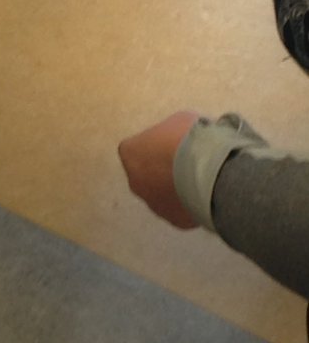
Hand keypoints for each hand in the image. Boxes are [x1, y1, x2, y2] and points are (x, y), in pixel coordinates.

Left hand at [117, 111, 201, 229]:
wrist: (211, 174)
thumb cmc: (188, 140)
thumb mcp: (178, 122)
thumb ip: (170, 133)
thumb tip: (178, 140)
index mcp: (130, 154)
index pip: (136, 148)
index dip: (154, 146)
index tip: (170, 144)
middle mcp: (135, 182)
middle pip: (146, 175)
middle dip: (161, 170)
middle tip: (184, 162)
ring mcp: (154, 205)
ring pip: (162, 196)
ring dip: (175, 189)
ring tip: (199, 179)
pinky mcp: (175, 221)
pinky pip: (180, 210)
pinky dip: (189, 204)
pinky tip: (204, 194)